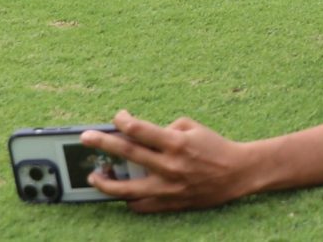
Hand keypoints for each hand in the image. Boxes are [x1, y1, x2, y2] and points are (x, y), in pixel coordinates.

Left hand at [77, 109, 253, 212]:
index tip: (117, 117)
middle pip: (128, 154)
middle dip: (103, 144)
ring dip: (106, 182)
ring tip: (93, 176)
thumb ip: (165, 130)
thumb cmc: (214, 146)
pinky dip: (128, 199)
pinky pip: (140, 206)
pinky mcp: (170, 204)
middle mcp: (169, 166)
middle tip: (85, 138)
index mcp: (176, 142)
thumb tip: (140, 136)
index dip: (123, 121)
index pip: (140, 130)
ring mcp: (168, 188)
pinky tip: (121, 192)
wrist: (237, 174)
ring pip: (127, 189)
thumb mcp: (192, 127)